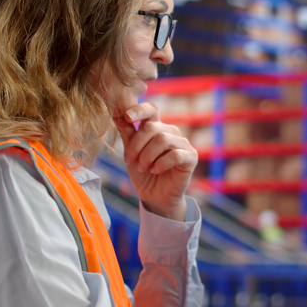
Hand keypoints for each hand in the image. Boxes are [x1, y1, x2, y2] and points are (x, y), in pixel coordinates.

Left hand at [114, 102, 196, 220]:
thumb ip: (127, 134)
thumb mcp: (131, 153)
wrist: (155, 196)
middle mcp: (171, 132)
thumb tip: (116, 114)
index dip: (139, 109)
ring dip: (147, 156)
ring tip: (143, 168)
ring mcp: (182, 143)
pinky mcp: (191, 157)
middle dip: (136, 144)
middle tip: (129, 160)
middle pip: (152, 127)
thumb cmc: (143, 173)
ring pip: (162, 140)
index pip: (151, 109)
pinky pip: (175, 155)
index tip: (126, 117)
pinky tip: (155, 171)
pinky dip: (160, 164)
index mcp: (156, 128)